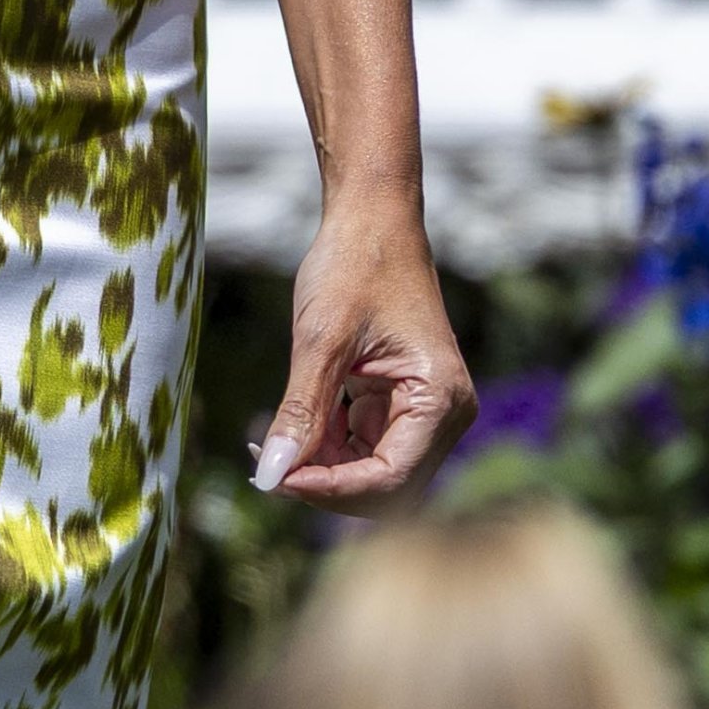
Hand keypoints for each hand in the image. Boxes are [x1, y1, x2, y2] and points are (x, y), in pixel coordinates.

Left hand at [256, 192, 474, 510]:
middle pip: (386, 489)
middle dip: (325, 486)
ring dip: (321, 471)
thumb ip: (300, 412)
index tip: (274, 478)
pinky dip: (325, 451)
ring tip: (267, 446)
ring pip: (371, 476)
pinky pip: (364, 451)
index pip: (390, 479)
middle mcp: (444, 414)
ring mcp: (424, 413)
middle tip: (265, 466)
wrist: (372, 218)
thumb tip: (270, 477)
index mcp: (440, 398)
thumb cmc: (355, 264)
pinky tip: (286, 434)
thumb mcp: (321, 339)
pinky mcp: (400, 407)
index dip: (331, 490)